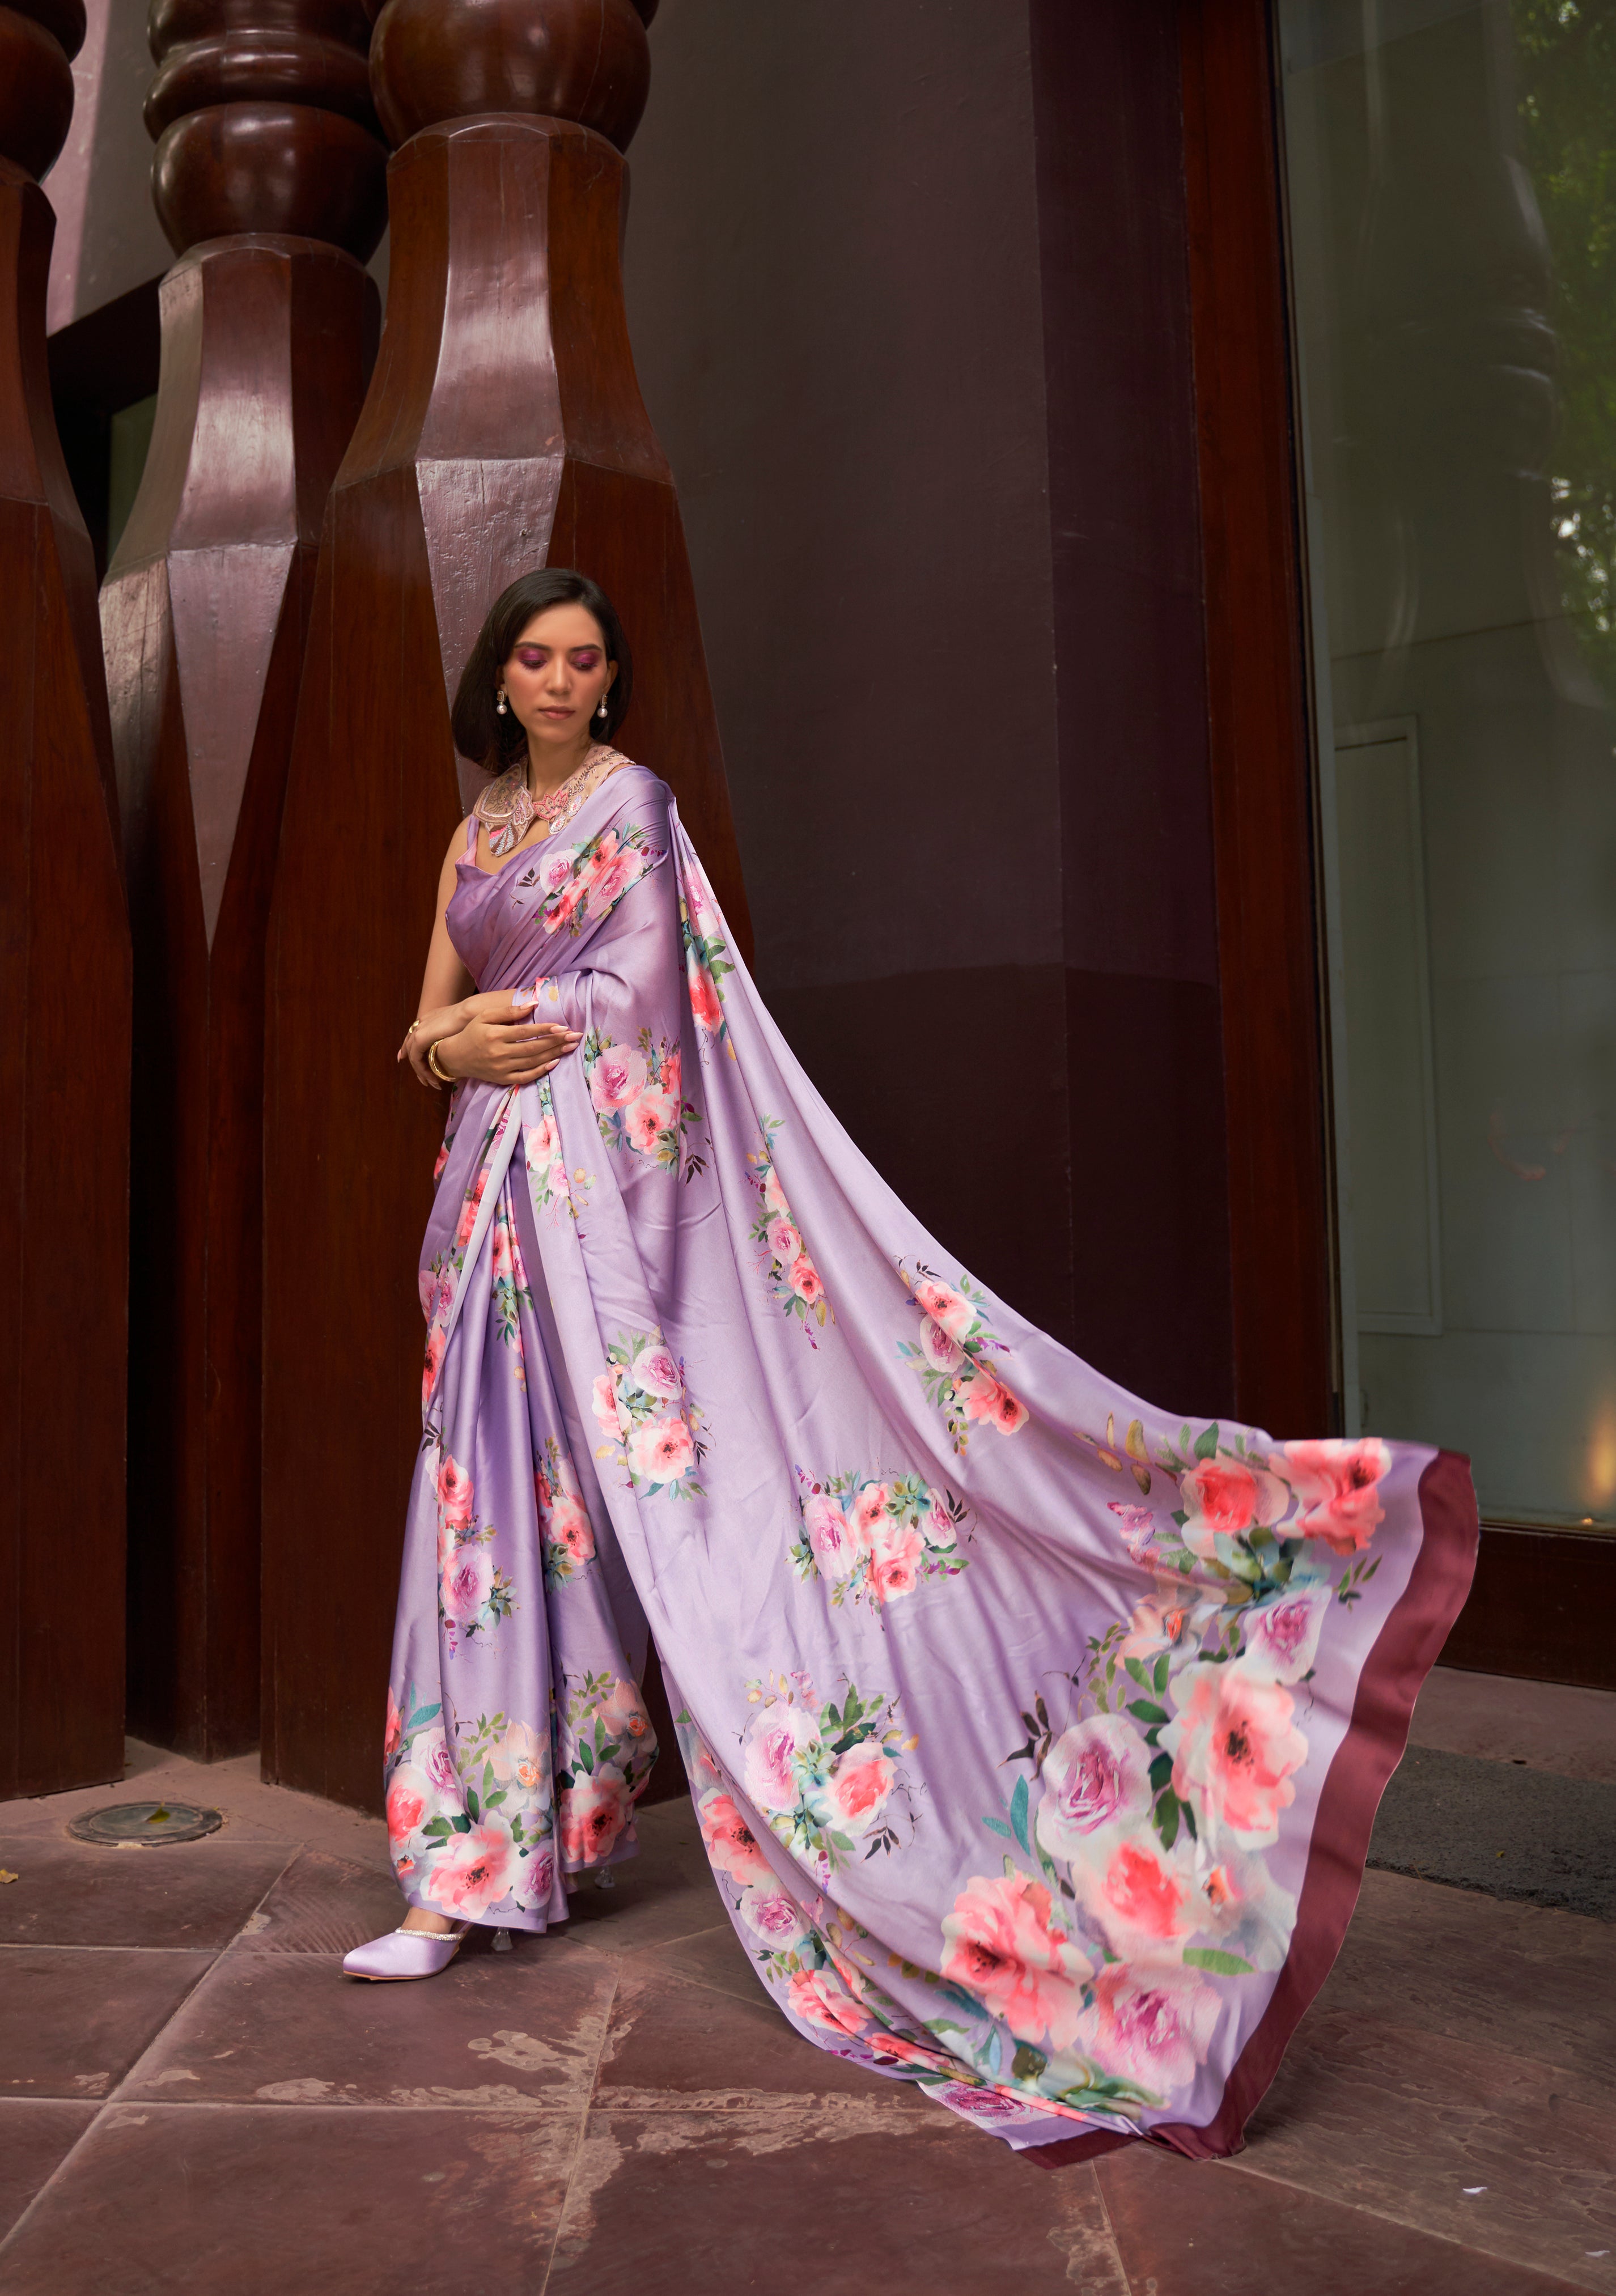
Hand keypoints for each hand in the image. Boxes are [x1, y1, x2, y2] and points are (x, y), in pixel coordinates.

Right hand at [400, 991, 580, 1091]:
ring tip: (570, 1047)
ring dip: (554, 1054)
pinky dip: (541, 1070)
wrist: (455, 1057)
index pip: (525, 1032)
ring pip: (533, 1062)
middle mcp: (499, 1053)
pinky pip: (525, 1077)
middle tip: (575, 1036)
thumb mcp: (485, 1016)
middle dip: (557, 1042)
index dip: (546, 1029)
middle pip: (534, 1048)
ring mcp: (501, 1068)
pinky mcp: (502, 1079)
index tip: (563, 1026)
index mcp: (494, 1035)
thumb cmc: (472, 1033)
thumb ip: (509, 1011)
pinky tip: (554, 1062)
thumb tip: (533, 1004)